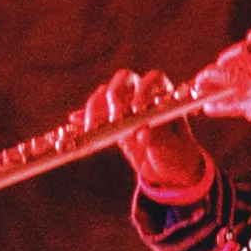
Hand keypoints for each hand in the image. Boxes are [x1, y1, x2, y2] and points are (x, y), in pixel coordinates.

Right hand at [77, 68, 208, 193]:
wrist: (167, 170)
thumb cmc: (175, 154)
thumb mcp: (170, 148)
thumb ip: (159, 138)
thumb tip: (143, 131)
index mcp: (164, 96)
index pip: (154, 80)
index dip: (145, 89)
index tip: (137, 109)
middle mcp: (143, 95)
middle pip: (124, 80)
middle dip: (116, 95)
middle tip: (114, 117)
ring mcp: (124, 105)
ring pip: (105, 94)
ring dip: (96, 107)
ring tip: (92, 127)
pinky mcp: (110, 120)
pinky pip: (95, 113)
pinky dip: (84, 117)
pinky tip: (75, 121)